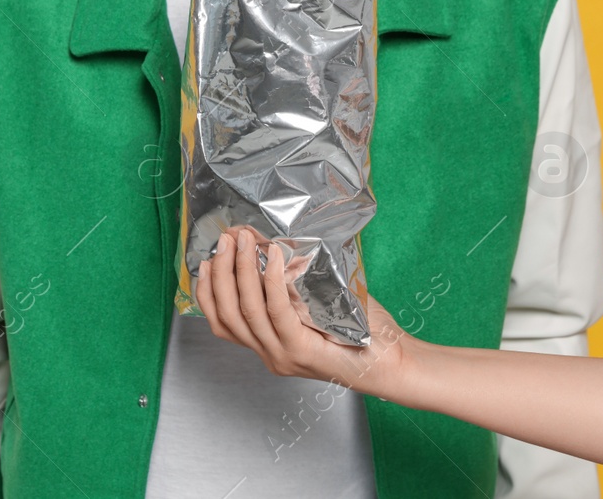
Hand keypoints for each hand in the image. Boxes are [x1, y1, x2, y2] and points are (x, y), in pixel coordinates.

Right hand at [195, 225, 411, 395]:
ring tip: (243, 241)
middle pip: (226, 314)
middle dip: (220, 272)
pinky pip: (276, 310)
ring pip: (246, 310)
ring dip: (240, 270)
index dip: (207, 290)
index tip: (207, 260)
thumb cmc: (362, 332)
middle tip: (225, 239)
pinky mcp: (301, 351)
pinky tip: (271, 256)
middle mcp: (270, 354)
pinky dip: (269, 280)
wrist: (394, 362)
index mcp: (268, 346)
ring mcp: (283, 355)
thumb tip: (272, 243)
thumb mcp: (316, 304)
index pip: (221, 322)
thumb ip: (293, 285)